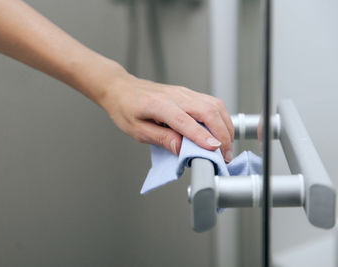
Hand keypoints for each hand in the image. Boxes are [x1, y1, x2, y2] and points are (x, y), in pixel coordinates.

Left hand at [100, 73, 234, 161]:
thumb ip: (161, 138)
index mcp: (158, 105)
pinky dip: (221, 118)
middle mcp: (175, 96)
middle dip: (222, 134)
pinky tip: (221, 130)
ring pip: (214, 105)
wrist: (122, 88)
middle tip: (225, 154)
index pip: (185, 121)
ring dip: (225, 126)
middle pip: (208, 110)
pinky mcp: (188, 93)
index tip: (215, 150)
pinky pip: (211, 102)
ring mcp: (184, 92)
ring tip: (226, 146)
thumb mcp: (136, 130)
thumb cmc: (125, 108)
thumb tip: (181, 149)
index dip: (202, 136)